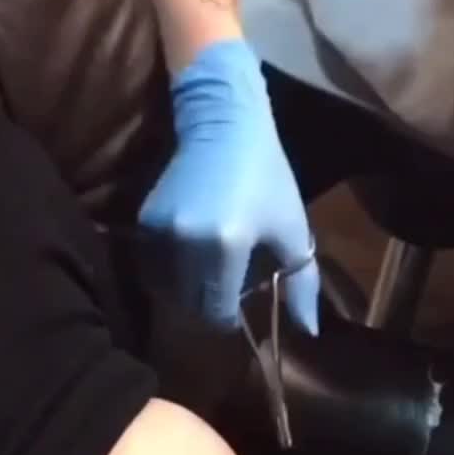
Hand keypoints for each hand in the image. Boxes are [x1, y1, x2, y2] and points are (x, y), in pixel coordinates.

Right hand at [139, 38, 318, 333]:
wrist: (222, 120)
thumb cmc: (266, 175)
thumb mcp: (293, 230)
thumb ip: (301, 285)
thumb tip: (309, 333)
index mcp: (226, 248)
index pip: (217, 312)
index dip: (229, 315)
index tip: (241, 300)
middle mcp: (187, 245)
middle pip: (191, 304)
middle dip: (209, 301)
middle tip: (228, 280)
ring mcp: (160, 233)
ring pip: (169, 288)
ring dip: (188, 287)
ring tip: (209, 265)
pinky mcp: (144, 222)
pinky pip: (155, 265)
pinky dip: (172, 268)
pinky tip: (191, 249)